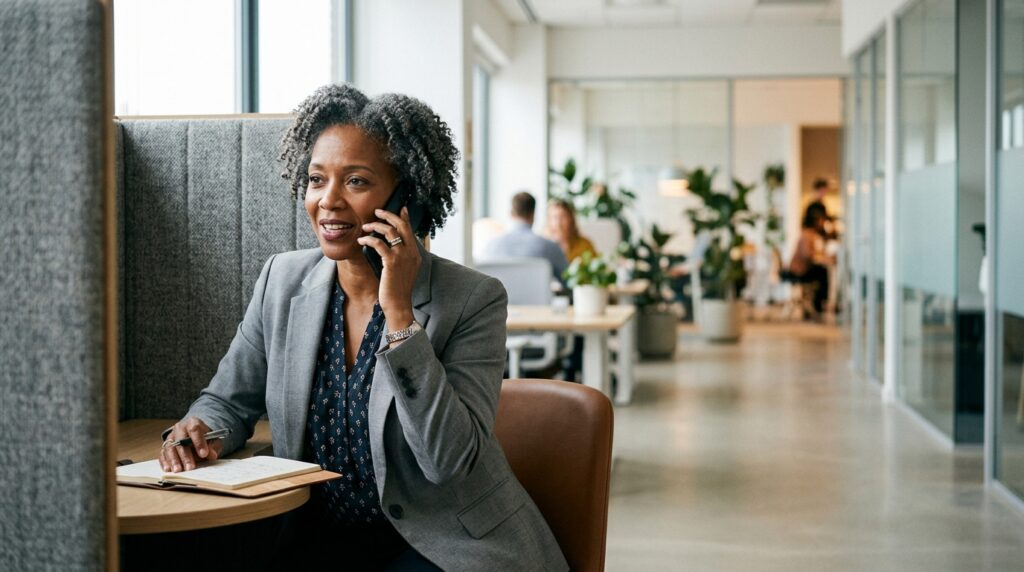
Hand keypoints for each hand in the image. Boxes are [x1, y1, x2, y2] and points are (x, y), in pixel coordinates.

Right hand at [159, 417, 222, 471]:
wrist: (196, 435)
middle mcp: (179, 428)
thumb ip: (213, 447)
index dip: (199, 442)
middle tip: (190, 467)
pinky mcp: (165, 446)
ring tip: (178, 470)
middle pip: (180, 441)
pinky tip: (168, 469)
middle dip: (186, 456)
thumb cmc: (205, 438)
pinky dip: (165, 462)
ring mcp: (171, 437)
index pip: (194, 430)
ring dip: (174, 460)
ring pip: (170, 448)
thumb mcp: (213, 440)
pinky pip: (163, 453)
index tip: (204, 454)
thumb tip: (211, 455)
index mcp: (192, 423)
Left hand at [358, 207, 420, 327]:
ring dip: (376, 226)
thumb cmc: (399, 291)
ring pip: (390, 231)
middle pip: (401, 226)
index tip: (400, 208)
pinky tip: (361, 241)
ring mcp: (402, 257)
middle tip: (377, 211)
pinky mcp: (391, 262)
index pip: (410, 230)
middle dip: (389, 215)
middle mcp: (411, 253)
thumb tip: (395, 249)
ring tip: (365, 227)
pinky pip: (379, 244)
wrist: (399, 305)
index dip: (405, 218)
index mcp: (415, 254)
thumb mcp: (405, 272)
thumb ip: (403, 258)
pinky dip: (368, 239)